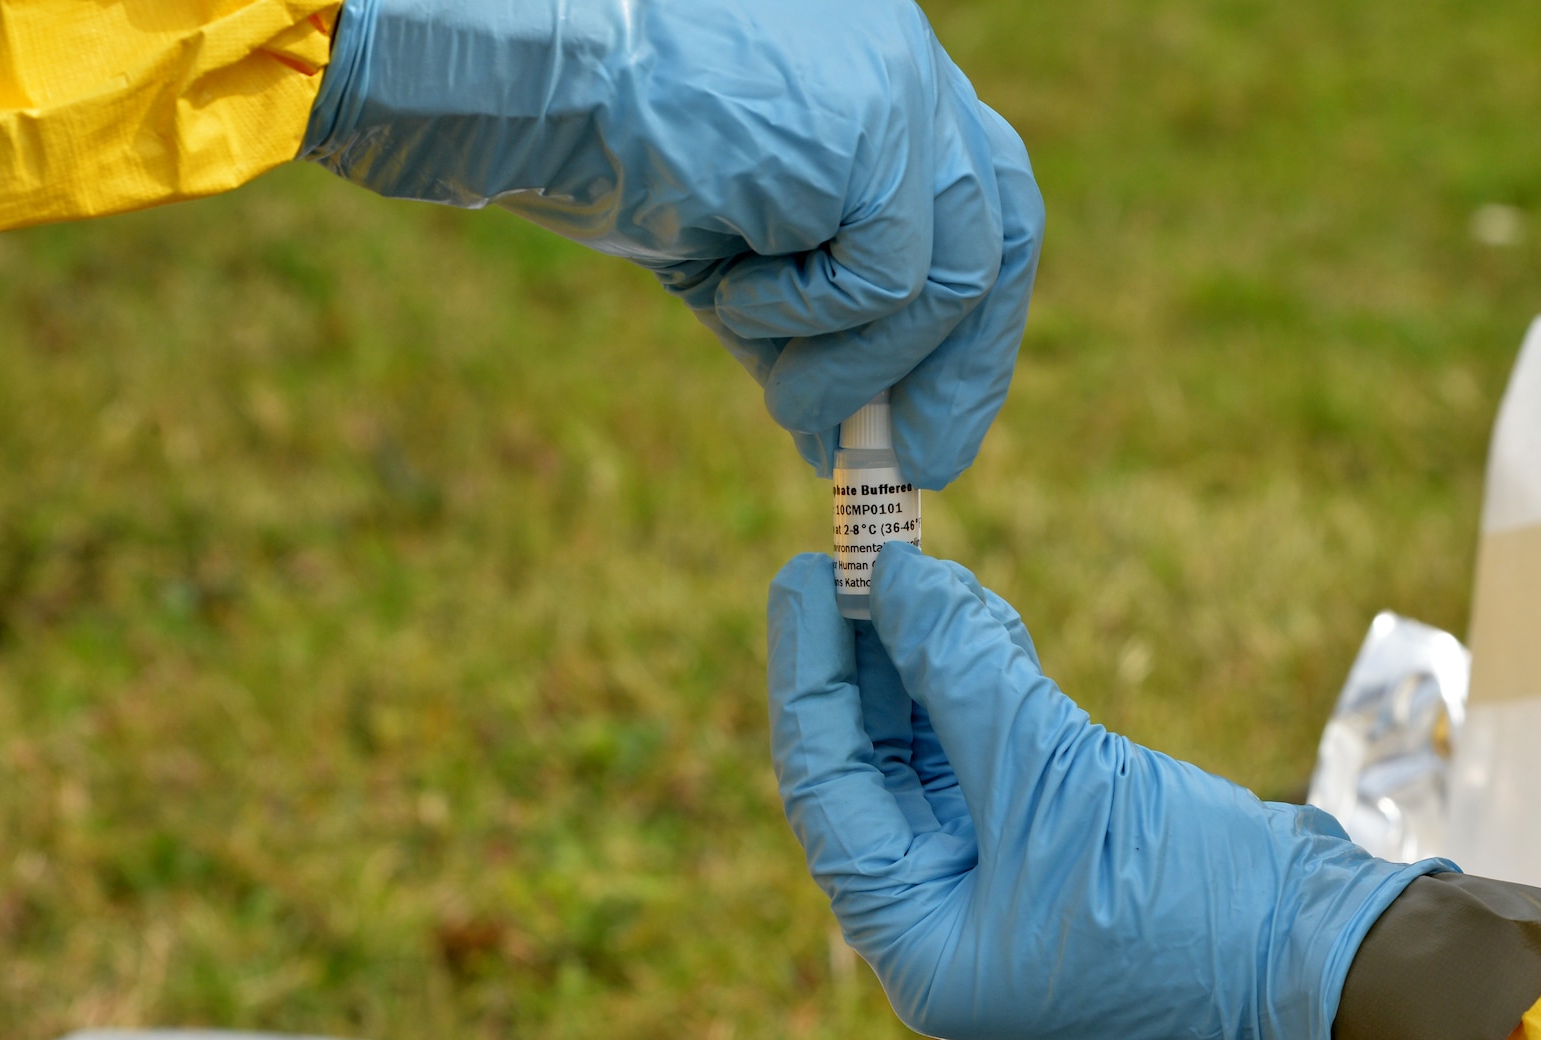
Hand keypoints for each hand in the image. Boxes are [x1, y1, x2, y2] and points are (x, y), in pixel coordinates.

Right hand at [302, 0, 1042, 489]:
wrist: (537, 82)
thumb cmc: (612, 156)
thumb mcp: (738, 257)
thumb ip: (807, 333)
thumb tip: (851, 443)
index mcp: (890, 86)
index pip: (980, 209)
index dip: (968, 325)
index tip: (933, 418)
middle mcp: (914, 72)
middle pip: (1002, 238)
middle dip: (963, 370)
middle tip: (916, 466)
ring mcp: (903, 92)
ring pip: (951, 278)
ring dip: (865, 368)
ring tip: (788, 404)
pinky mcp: (874, 130)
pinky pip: (888, 280)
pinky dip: (812, 322)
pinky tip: (734, 299)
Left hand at [766, 545, 1449, 1039]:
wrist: (1328, 961)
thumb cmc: (1183, 901)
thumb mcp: (1055, 779)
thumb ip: (963, 675)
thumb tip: (895, 578)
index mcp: (916, 941)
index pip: (827, 789)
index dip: (810, 676)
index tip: (806, 574)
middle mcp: (945, 918)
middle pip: (873, 768)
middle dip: (870, 661)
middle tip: (858, 557)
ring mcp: (1004, 883)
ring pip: (935, 754)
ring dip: (931, 662)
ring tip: (925, 570)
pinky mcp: (1060, 845)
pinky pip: (996, 755)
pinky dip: (989, 687)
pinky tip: (981, 620)